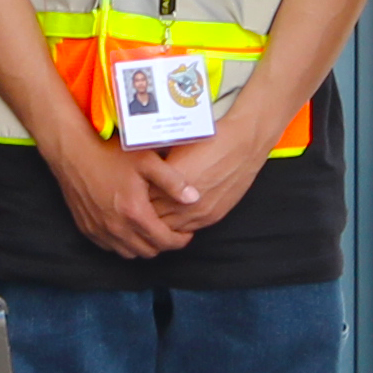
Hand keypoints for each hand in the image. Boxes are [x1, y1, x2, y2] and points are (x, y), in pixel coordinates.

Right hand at [41, 122, 194, 258]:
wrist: (73, 152)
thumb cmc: (111, 154)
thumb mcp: (147, 162)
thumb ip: (173, 182)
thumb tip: (194, 198)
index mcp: (135, 213)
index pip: (165, 241)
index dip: (180, 240)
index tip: (186, 233)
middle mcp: (117, 228)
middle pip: (149, 251)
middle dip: (164, 244)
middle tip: (170, 230)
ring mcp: (100, 231)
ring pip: (129, 253)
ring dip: (143, 246)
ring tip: (151, 230)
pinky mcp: (87, 229)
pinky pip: (110, 247)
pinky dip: (123, 243)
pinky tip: (129, 228)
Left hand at [132, 121, 269, 239]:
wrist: (242, 146)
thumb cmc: (209, 142)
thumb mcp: (177, 149)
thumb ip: (157, 169)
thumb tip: (140, 176)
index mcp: (171, 184)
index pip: (142, 200)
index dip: (135, 198)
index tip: (129, 194)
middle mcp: (183, 202)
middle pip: (153, 217)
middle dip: (143, 213)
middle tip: (136, 209)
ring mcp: (198, 212)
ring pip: (168, 228)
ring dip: (159, 223)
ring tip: (150, 217)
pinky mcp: (211, 217)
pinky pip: (187, 230)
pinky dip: (176, 227)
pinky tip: (171, 219)